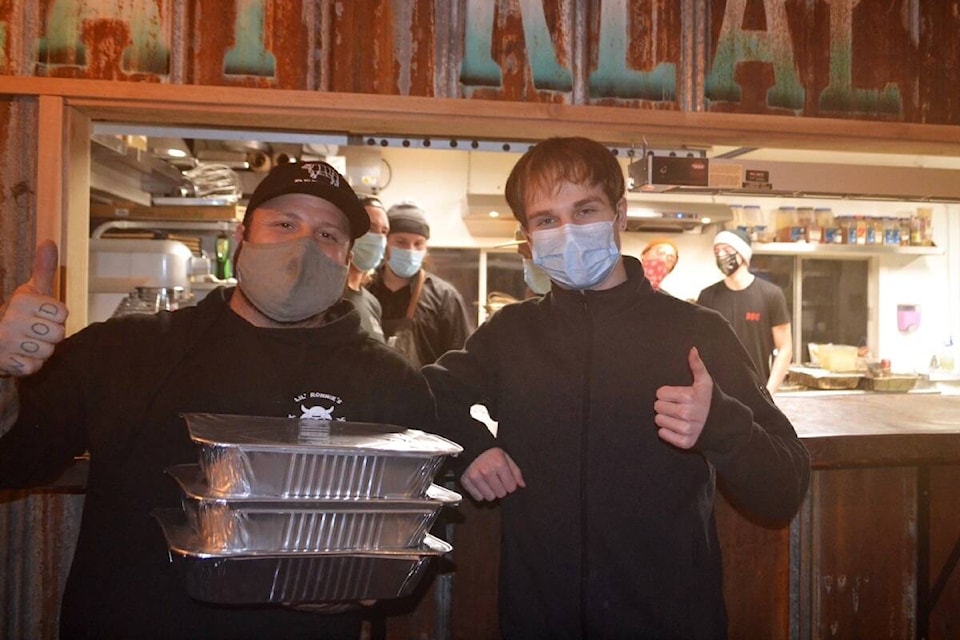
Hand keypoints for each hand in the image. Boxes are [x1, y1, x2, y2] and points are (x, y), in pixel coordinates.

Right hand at [0, 241, 67, 376]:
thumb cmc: (19, 314)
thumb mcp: (31, 291)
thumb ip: (43, 269)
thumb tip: (49, 242)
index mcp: (20, 301)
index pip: (62, 313)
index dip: (57, 317)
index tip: (42, 316)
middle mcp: (10, 320)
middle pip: (58, 334)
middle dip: (50, 335)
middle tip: (35, 332)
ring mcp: (6, 343)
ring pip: (48, 351)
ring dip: (41, 350)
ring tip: (27, 343)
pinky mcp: (6, 363)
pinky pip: (34, 367)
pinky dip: (30, 364)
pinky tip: (20, 356)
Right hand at [460, 447, 524, 501]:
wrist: (472, 449)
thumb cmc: (491, 454)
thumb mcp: (507, 458)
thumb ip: (516, 472)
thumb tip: (522, 485)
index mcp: (498, 463)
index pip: (511, 487)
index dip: (510, 484)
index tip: (506, 479)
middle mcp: (486, 470)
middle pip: (501, 494)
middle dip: (501, 489)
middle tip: (497, 479)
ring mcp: (475, 477)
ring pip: (490, 498)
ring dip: (491, 492)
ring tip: (489, 482)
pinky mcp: (466, 482)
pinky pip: (478, 498)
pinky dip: (480, 493)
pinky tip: (481, 484)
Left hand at [653, 346, 712, 448]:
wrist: (722, 424)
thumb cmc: (709, 400)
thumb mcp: (705, 382)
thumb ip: (696, 365)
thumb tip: (692, 349)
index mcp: (689, 397)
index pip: (659, 393)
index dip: (667, 394)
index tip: (677, 396)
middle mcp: (687, 414)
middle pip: (657, 407)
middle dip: (665, 406)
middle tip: (677, 406)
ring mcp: (686, 429)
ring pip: (658, 421)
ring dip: (666, 418)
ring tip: (678, 416)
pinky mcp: (684, 442)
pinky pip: (662, 434)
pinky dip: (668, 431)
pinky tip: (678, 426)